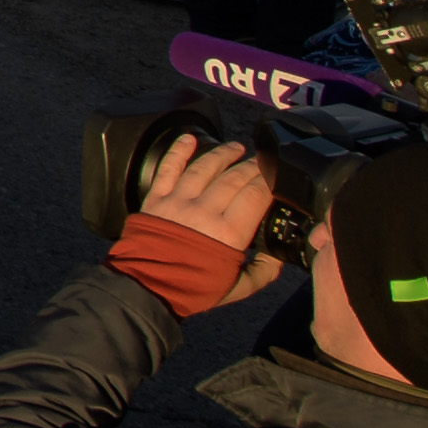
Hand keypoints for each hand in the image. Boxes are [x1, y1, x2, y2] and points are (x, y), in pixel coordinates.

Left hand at [136, 135, 283, 304]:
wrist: (149, 287)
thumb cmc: (195, 289)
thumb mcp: (240, 287)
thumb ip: (264, 270)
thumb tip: (278, 255)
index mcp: (228, 234)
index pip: (254, 196)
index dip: (267, 182)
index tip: (276, 175)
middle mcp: (204, 212)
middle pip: (233, 179)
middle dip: (251, 166)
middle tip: (261, 161)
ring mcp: (178, 202)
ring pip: (204, 168)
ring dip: (222, 154)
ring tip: (236, 148)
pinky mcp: (157, 198)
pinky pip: (169, 168)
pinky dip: (179, 150)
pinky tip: (190, 138)